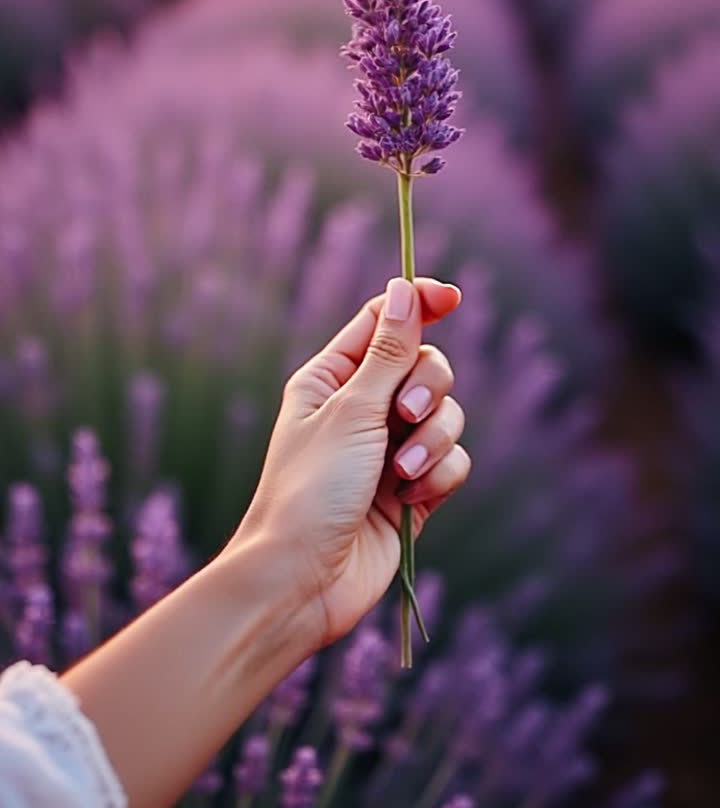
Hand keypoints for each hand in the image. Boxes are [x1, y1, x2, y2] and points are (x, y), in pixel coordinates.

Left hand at [231, 277, 469, 648]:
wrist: (303, 580)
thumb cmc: (311, 489)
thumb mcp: (351, 410)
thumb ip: (390, 351)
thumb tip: (406, 290)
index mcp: (331, 378)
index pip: (384, 322)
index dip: (420, 304)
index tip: (453, 297)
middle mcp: (361, 408)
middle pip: (426, 365)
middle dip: (427, 386)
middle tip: (403, 414)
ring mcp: (389, 450)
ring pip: (446, 414)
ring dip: (433, 438)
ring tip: (403, 470)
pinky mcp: (413, 491)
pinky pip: (452, 460)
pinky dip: (439, 474)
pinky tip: (411, 498)